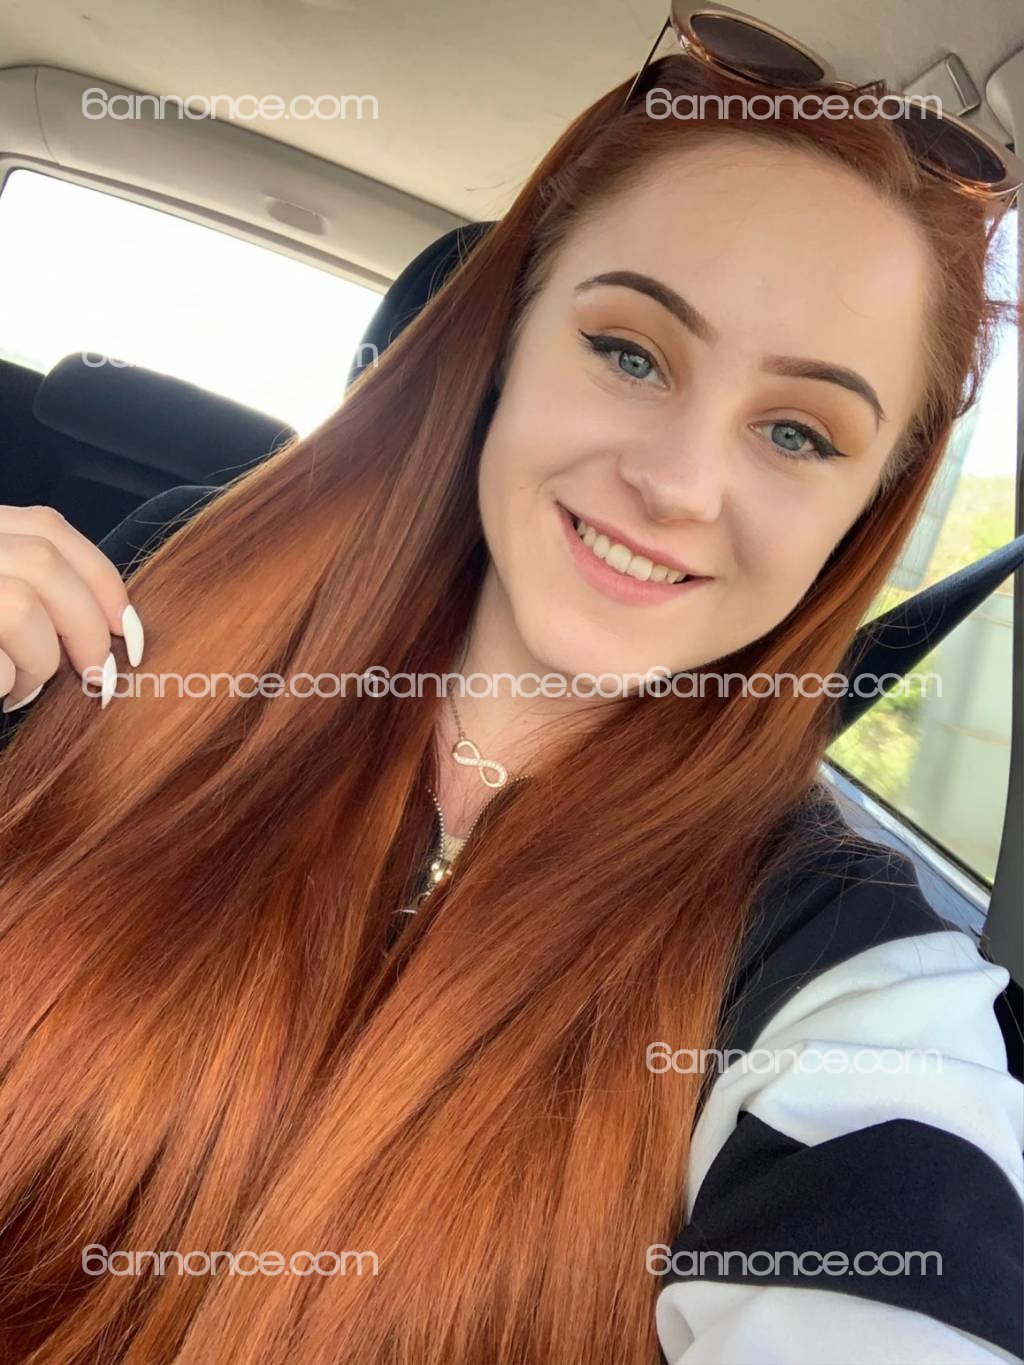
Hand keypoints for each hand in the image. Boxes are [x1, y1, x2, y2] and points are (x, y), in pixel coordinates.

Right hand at [0, 505, 143, 713]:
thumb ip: (31, 587)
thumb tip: (109, 622)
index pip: (49, 528)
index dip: (101, 578)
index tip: (126, 628)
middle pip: (44, 564)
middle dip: (86, 626)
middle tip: (97, 676)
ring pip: (20, 607)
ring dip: (39, 663)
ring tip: (23, 691)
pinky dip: (6, 682)